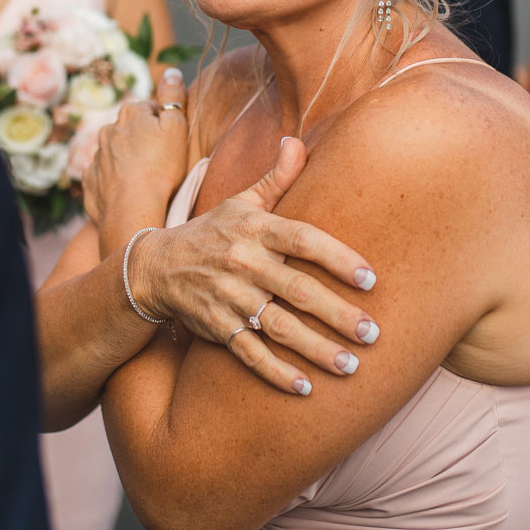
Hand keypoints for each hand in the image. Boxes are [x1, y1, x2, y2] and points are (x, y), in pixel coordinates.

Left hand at [82, 67, 191, 229]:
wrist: (132, 210)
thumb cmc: (161, 168)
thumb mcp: (176, 128)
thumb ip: (173, 96)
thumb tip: (171, 70)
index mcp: (130, 114)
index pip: (150, 109)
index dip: (164, 123)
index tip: (172, 140)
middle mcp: (108, 130)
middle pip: (130, 130)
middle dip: (142, 139)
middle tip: (161, 160)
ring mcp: (97, 156)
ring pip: (116, 152)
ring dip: (128, 160)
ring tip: (145, 178)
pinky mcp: (90, 181)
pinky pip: (105, 176)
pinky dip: (115, 181)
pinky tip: (128, 192)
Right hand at [127, 135, 381, 396]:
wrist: (155, 267)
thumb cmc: (212, 232)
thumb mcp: (240, 202)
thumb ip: (276, 178)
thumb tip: (298, 142)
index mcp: (256, 230)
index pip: (302, 240)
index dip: (337, 259)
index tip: (371, 279)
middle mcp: (243, 263)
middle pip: (296, 290)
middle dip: (337, 314)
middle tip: (373, 333)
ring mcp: (229, 298)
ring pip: (277, 327)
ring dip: (315, 349)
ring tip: (351, 366)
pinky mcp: (218, 327)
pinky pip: (249, 354)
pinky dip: (275, 373)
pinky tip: (305, 388)